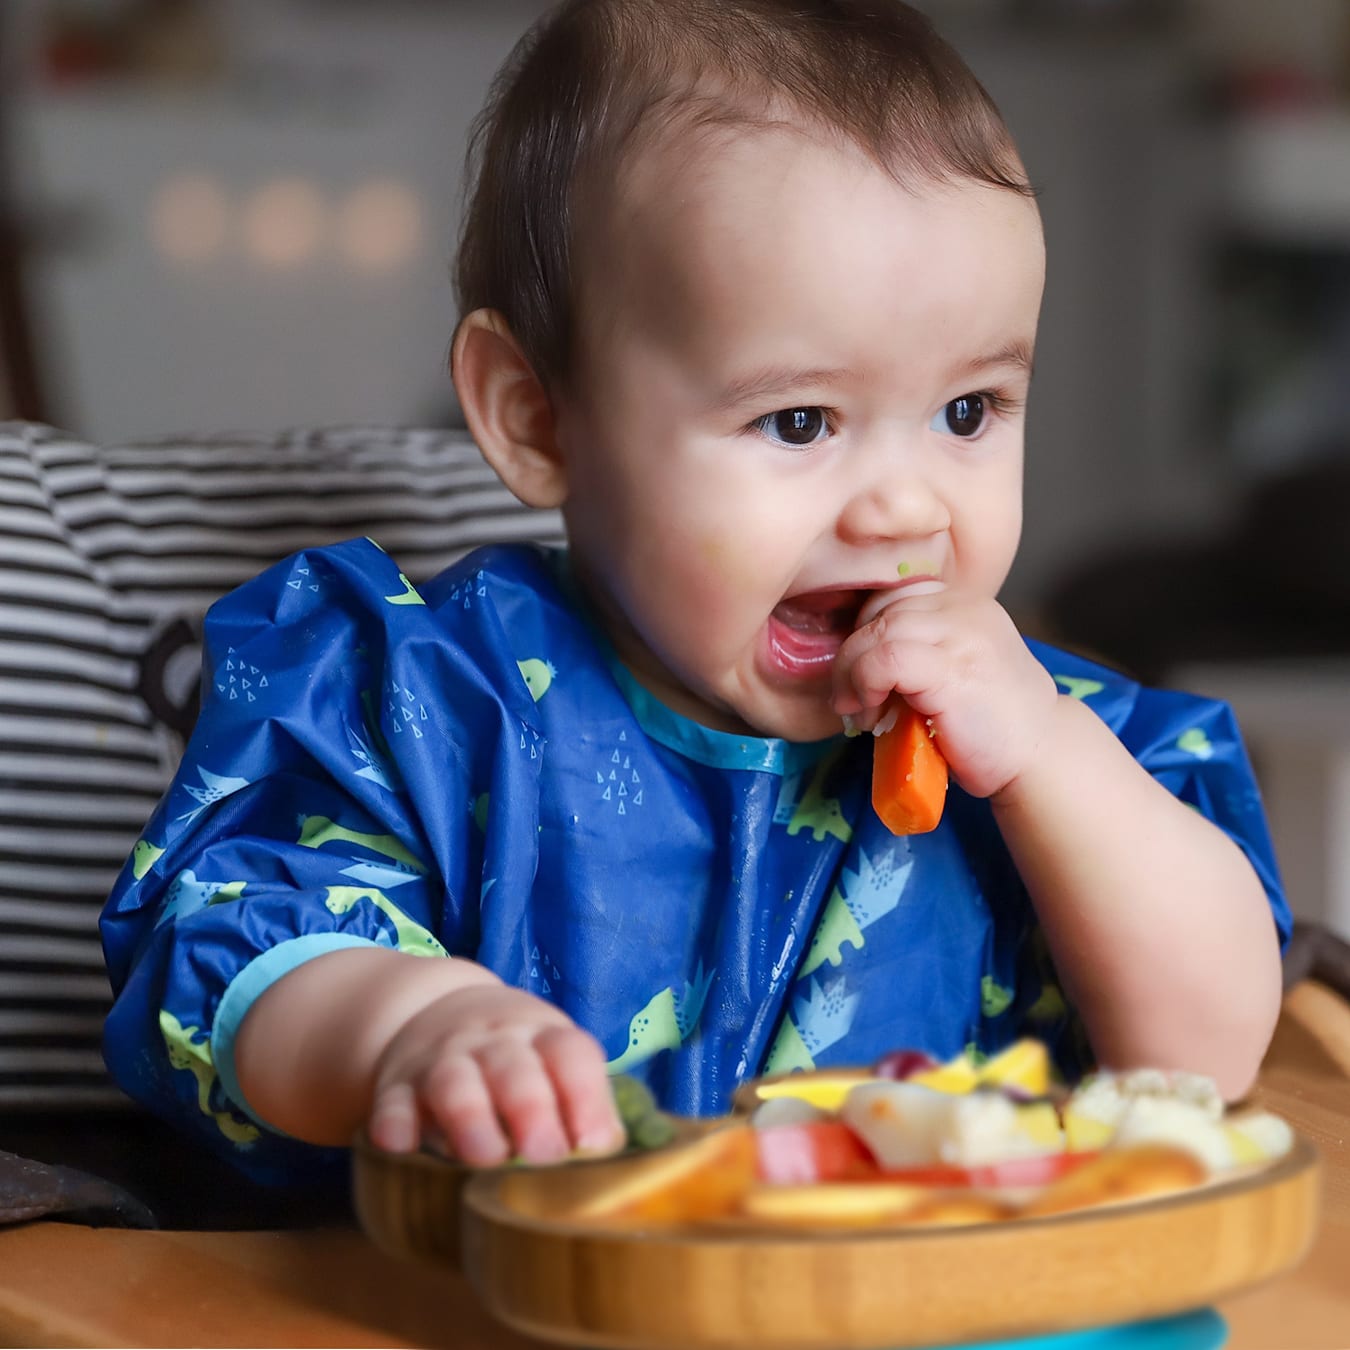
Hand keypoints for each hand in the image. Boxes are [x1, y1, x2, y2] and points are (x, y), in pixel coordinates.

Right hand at [367, 981, 623, 1165]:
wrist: (438, 1012)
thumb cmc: (517, 1057)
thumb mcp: (553, 1060)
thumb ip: (582, 1102)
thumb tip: (612, 1153)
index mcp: (543, 1036)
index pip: (571, 1054)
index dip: (587, 1097)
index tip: (594, 1143)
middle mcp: (493, 1042)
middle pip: (515, 1068)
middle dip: (531, 1110)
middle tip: (546, 1157)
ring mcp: (443, 1060)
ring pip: (454, 1081)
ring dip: (470, 1117)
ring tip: (484, 1157)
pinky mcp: (397, 1086)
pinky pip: (391, 1103)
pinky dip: (394, 1124)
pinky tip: (401, 1146)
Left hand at [831, 588, 1059, 799]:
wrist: (1040, 756)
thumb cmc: (991, 724)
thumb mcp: (954, 670)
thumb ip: (918, 650)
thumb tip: (852, 660)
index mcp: (964, 603)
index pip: (893, 597)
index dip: (865, 634)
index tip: (861, 675)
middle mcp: (964, 608)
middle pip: (880, 610)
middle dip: (852, 655)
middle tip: (851, 699)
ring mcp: (960, 633)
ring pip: (877, 631)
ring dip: (852, 674)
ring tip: (861, 712)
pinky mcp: (951, 667)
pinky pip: (884, 659)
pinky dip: (864, 684)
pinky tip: (871, 713)